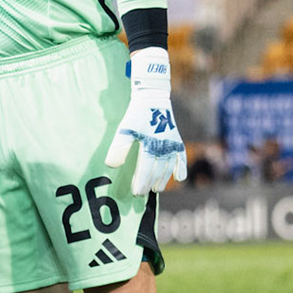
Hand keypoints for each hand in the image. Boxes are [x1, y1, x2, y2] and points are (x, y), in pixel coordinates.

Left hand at [106, 47, 187, 193]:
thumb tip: (111, 166)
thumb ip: (119, 148)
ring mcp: (172, 145)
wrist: (153, 98)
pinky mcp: (177, 141)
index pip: (145, 169)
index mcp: (150, 145)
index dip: (141, 182)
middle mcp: (164, 147)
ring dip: (163, 179)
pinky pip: (181, 157)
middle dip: (149, 183)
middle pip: (156, 171)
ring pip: (168, 167)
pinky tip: (180, 178)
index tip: (136, 193)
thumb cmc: (136, 115)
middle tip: (142, 194)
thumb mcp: (124, 130)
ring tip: (156, 189)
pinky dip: (181, 167)